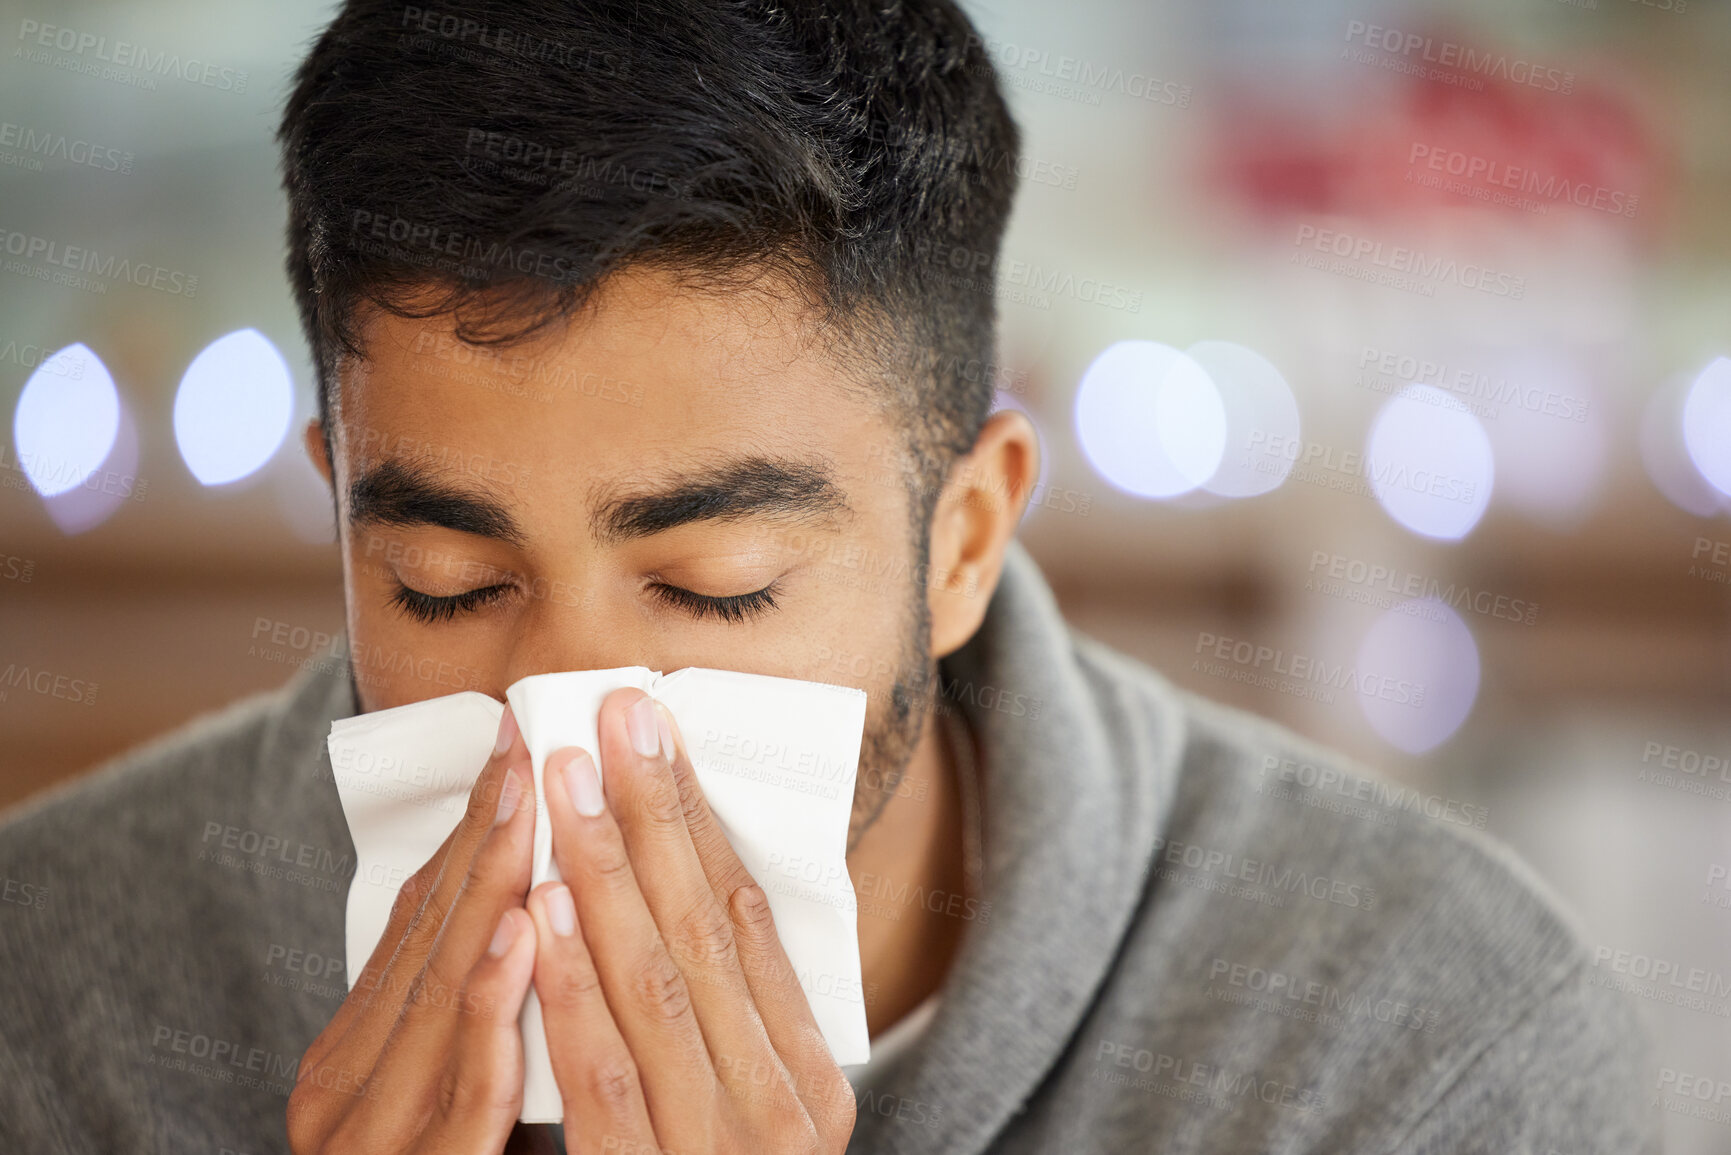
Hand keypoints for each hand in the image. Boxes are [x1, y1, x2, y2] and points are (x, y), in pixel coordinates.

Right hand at [288, 705, 544, 1152]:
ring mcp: (365, 1140)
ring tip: (531, 804)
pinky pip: (459, 1094)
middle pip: (429, 944)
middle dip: (490, 838)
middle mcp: (342, 1091)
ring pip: (439, 1001)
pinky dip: (490, 1011)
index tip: (523, 744)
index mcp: (353, 1058)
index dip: (476, 832)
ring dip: (490, 894)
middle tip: (534, 739)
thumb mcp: (445, 1082)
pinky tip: (525, 938)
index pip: (420, 925)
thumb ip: (472, 1008)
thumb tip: (528, 901)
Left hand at [523, 688, 857, 1153]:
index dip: (700, 819)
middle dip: (652, 817)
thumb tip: (689, 881)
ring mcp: (725, 1154)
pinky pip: (604, 1079)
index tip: (654, 732)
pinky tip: (540, 912)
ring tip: (566, 785)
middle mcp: (786, 1116)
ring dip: (606, 876)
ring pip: (658, 989)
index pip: (753, 922)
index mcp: (815, 1085)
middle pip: (710, 934)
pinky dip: (570, 989)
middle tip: (610, 716)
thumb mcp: (745, 1109)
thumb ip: (728, 1018)